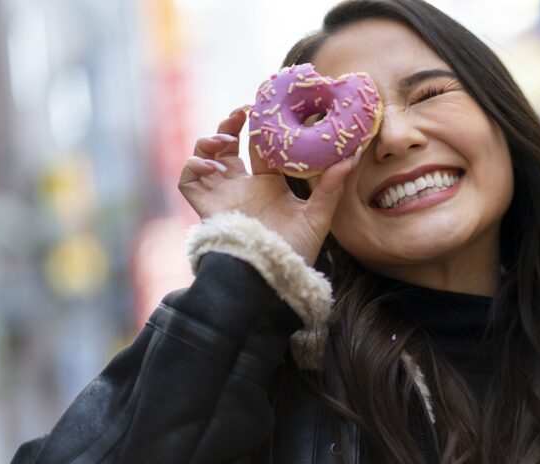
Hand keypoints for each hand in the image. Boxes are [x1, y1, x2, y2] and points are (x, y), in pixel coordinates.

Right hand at [177, 106, 360, 264]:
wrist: (270, 278)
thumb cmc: (295, 253)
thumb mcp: (317, 217)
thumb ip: (332, 187)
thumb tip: (351, 156)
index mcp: (269, 186)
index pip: (262, 148)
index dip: (262, 127)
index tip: (269, 109)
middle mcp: (243, 187)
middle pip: (229, 146)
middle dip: (232, 123)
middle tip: (243, 110)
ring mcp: (223, 196)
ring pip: (205, 157)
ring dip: (210, 139)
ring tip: (225, 138)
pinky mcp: (205, 208)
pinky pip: (188, 181)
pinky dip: (194, 165)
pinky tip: (214, 166)